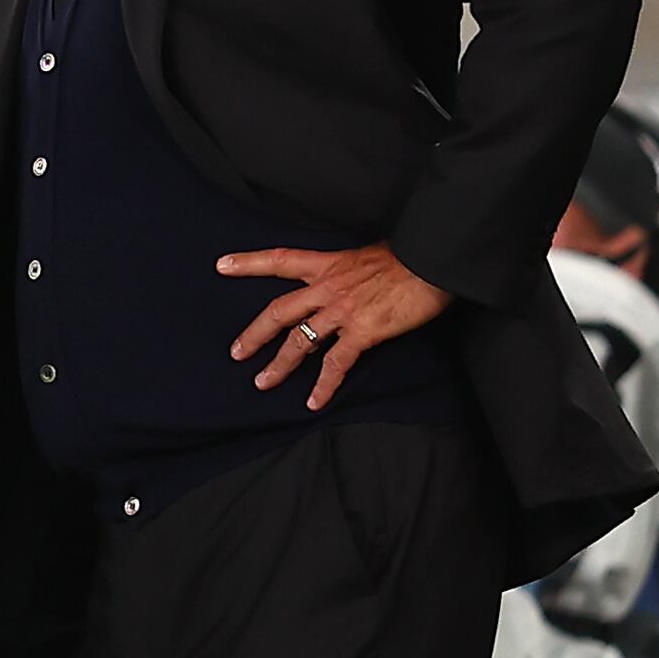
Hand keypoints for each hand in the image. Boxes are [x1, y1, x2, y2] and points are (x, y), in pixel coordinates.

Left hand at [220, 241, 451, 408]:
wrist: (436, 260)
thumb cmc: (411, 256)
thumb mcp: (369, 255)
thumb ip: (349, 271)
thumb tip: (347, 281)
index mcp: (329, 264)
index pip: (279, 260)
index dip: (249, 263)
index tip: (222, 265)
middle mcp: (329, 287)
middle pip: (279, 311)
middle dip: (254, 334)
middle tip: (237, 353)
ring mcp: (343, 310)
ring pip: (300, 341)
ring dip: (280, 364)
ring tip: (263, 383)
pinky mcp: (363, 331)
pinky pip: (336, 364)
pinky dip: (323, 385)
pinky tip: (314, 402)